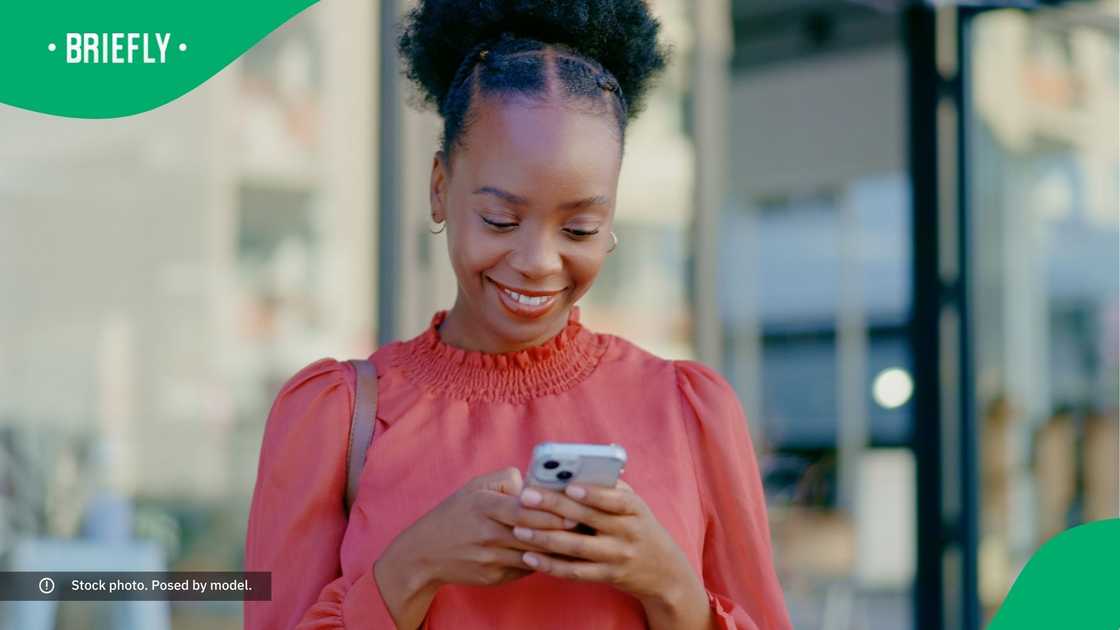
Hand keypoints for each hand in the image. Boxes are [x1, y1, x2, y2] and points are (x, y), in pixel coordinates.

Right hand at [374, 467, 578, 628]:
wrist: (424, 555)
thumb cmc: (455, 514)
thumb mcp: (474, 487)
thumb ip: (507, 480)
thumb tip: (537, 485)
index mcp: (484, 507)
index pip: (524, 509)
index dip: (552, 509)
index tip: (575, 506)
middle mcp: (488, 535)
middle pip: (534, 534)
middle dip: (562, 529)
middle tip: (587, 523)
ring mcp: (491, 560)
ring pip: (534, 555)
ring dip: (558, 549)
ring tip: (581, 540)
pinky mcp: (494, 578)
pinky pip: (526, 569)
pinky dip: (542, 562)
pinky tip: (559, 555)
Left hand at [513, 480, 709, 623]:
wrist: (665, 572)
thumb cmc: (640, 528)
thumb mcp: (635, 506)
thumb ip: (609, 488)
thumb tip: (573, 470)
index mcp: (634, 508)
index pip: (613, 498)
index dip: (591, 493)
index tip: (567, 485)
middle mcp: (628, 532)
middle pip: (587, 520)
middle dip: (554, 508)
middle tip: (526, 498)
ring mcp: (618, 556)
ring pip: (577, 548)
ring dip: (545, 539)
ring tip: (519, 530)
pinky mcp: (608, 576)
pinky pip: (576, 572)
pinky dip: (551, 566)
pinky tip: (530, 557)